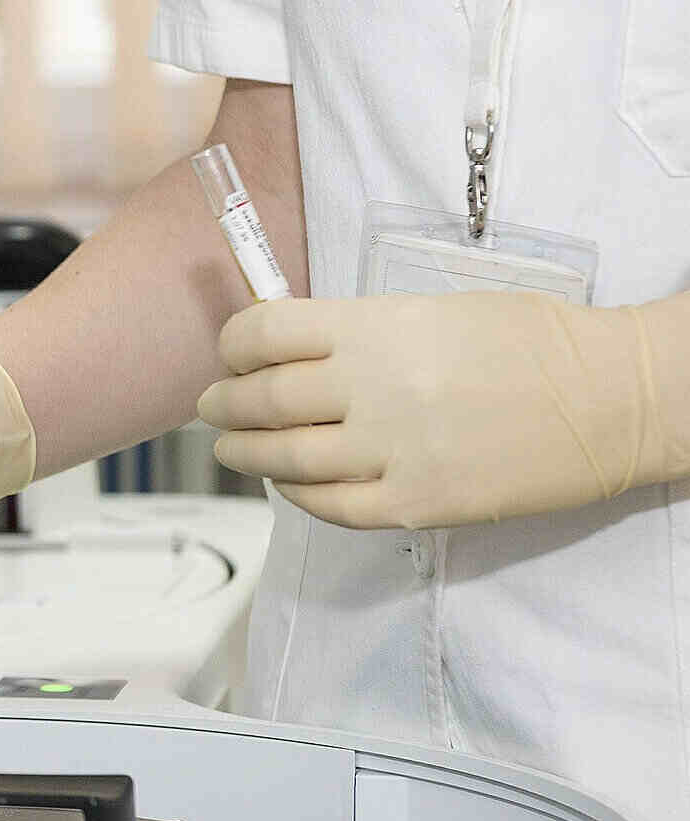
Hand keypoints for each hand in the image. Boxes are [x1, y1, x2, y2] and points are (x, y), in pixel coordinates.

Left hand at [197, 293, 689, 528]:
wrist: (613, 399)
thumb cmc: (532, 341)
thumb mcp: (435, 309)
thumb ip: (359, 332)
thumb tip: (289, 349)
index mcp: (377, 328)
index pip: (265, 333)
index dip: (233, 345)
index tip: (230, 354)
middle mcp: (372, 389)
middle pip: (261, 400)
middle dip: (224, 404)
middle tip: (213, 407)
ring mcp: (390, 452)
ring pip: (282, 458)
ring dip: (245, 452)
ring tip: (234, 447)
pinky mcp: (413, 504)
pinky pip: (327, 506)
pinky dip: (296, 493)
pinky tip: (289, 481)